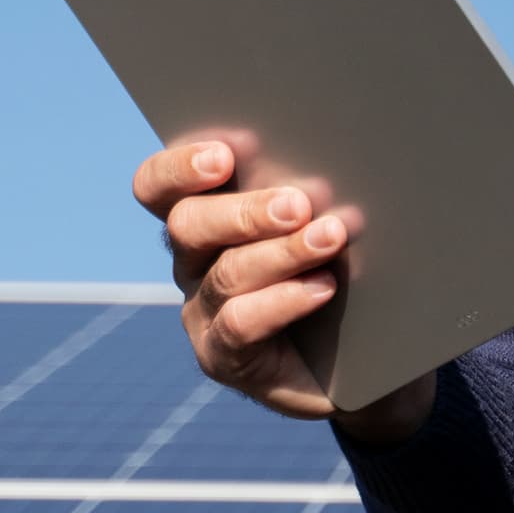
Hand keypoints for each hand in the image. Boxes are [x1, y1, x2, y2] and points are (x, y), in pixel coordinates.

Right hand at [130, 137, 432, 442]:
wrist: (354, 354)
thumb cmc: (340, 270)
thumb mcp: (317, 219)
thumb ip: (305, 191)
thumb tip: (328, 161)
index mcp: (204, 217)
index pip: (158, 186)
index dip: (178, 167)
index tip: (225, 155)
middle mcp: (194, 263)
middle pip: (187, 225)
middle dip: (245, 212)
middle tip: (297, 205)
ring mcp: (203, 312)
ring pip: (226, 274)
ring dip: (282, 252)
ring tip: (330, 237)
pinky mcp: (223, 357)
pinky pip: (241, 324)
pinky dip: (284, 300)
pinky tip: (323, 287)